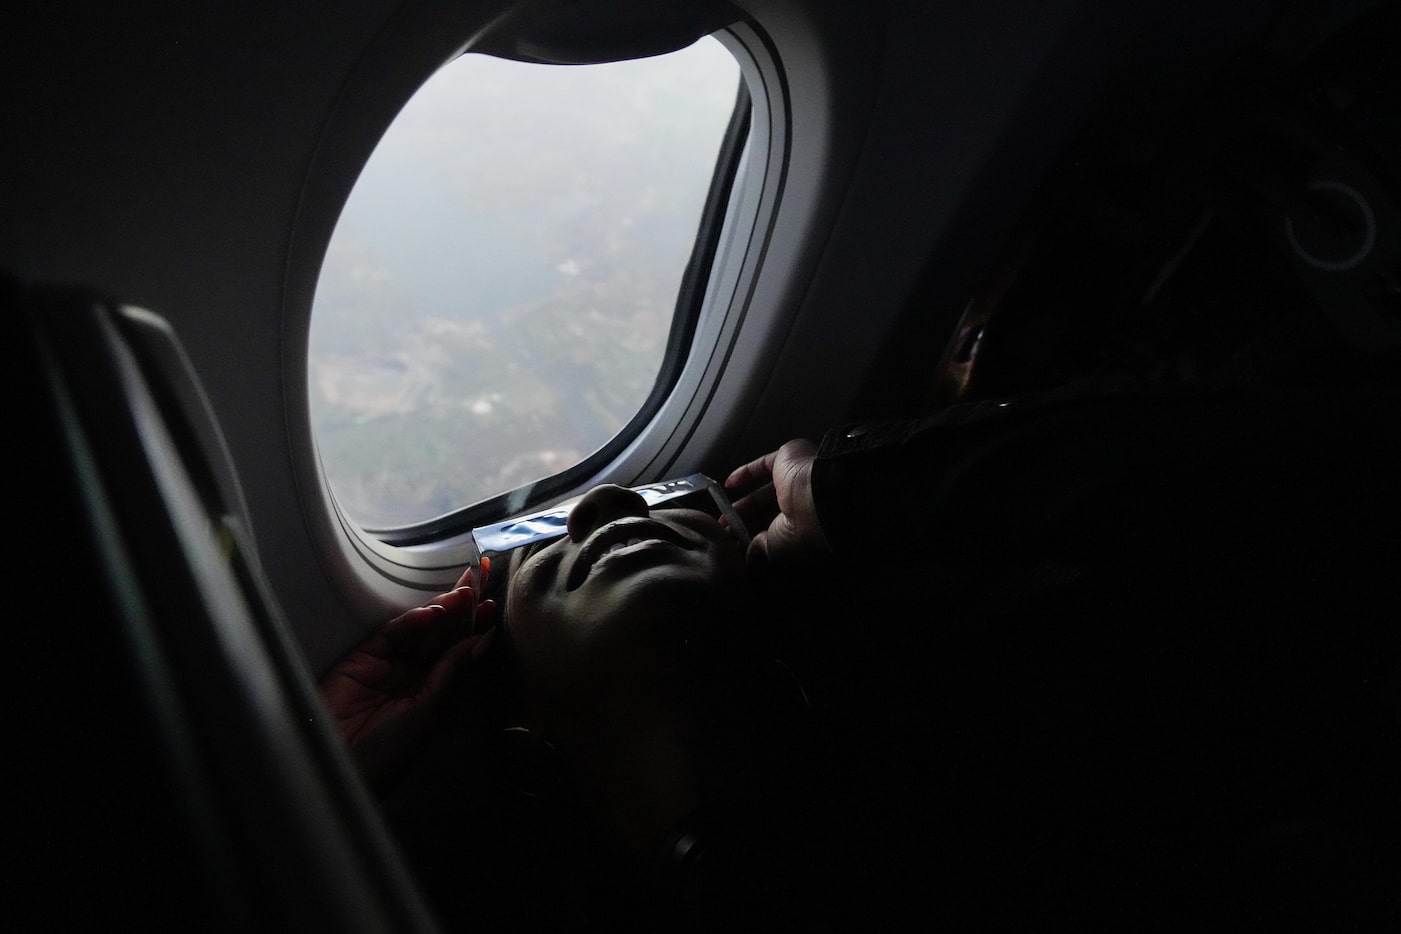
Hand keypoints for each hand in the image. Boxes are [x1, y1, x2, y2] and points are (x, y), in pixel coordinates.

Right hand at [319, 559, 497, 789]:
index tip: (492, 606)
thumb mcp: (428, 711)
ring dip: (443, 608)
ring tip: (465, 592)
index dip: (474, 627)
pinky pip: (393, 633)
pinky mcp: (364, 657)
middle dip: (462, 608)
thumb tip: (481, 640)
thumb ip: (451, 671)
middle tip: (482, 579)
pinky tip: (434, 612)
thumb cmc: (388, 749)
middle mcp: (413, 673)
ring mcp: (389, 663)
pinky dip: (413, 621)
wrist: (341, 764)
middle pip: (442, 633)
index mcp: (433, 689)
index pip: (457, 650)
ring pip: (421, 628)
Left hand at [724, 438, 832, 570]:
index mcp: (807, 529)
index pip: (777, 534)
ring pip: (765, 492)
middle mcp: (805, 506)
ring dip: (744, 503)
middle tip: (724, 530)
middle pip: (769, 514)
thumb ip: (760, 550)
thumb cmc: (803, 529)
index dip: (755, 538)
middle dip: (746, 522)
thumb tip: (749, 557)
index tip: (734, 544)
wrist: (819, 495)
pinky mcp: (789, 459)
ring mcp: (798, 482)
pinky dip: (745, 474)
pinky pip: (764, 465)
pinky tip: (730, 483)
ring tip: (723, 514)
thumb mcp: (778, 549)